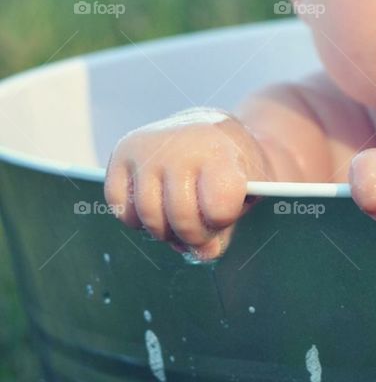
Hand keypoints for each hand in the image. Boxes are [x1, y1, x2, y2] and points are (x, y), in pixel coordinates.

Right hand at [104, 108, 265, 260]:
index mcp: (219, 151)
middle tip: (202, 228)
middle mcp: (180, 146)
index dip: (221, 222)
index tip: (225, 212)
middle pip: (181, 218)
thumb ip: (226, 225)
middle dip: (194, 236)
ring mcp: (147, 148)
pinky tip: (157, 204)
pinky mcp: (122, 153)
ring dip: (165, 231)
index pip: (218, 207)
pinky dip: (137, 219)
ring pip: (149, 218)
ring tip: (181, 218)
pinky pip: (121, 209)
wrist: (211, 128)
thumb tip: (203, 254)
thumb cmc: (232, 165)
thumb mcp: (247, 190)